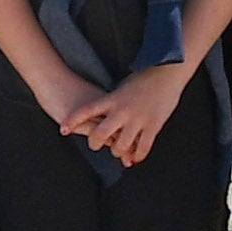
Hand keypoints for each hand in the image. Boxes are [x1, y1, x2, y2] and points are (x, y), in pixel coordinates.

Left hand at [67, 62, 191, 165]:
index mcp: (113, 98)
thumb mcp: (123, 87)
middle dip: (95, 143)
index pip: (87, 110)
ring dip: (117, 152)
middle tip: (95, 145)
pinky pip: (142, 147)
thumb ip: (112, 101)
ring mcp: (138, 118)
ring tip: (118, 151)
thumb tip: (101, 110)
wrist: (168, 71)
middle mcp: (123, 110)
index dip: (73, 121)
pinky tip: (134, 158)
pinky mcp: (153, 125)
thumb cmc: (145, 77)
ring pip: (120, 145)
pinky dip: (137, 156)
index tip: (63, 130)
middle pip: (100, 134)